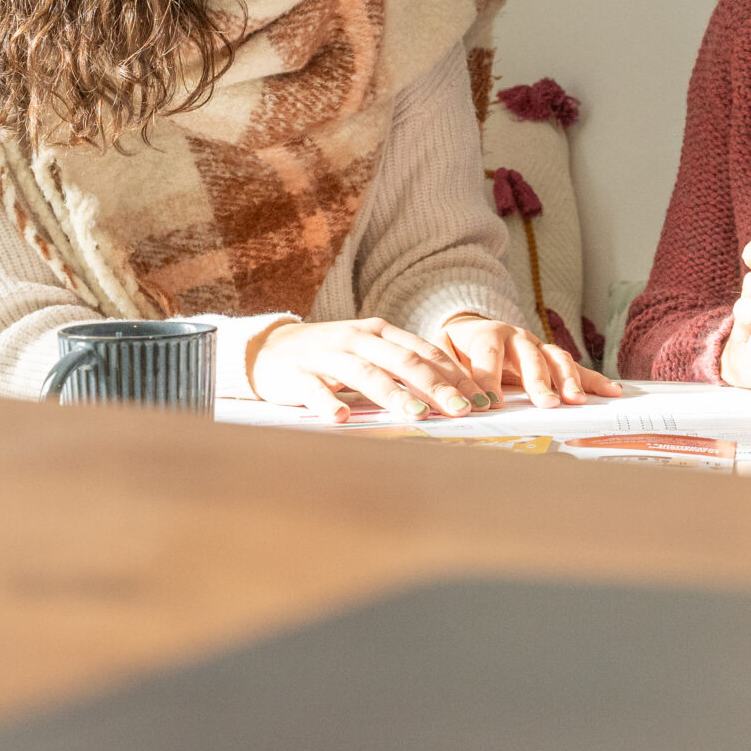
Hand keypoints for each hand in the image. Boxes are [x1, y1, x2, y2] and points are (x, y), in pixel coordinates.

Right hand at [250, 318, 494, 422]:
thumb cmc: (329, 356)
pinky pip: (315, 391)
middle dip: (436, 386)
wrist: (270, 349)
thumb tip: (451, 395)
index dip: (454, 374)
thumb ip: (402, 366)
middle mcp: (356, 339)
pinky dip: (328, 403)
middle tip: (462, 410)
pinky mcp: (297, 374)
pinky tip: (342, 419)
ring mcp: (326, 355)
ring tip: (418, 415)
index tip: (481, 399)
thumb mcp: (368, 352)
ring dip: (394, 395)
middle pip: (403, 361)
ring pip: (366, 374)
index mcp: (378, 332)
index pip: (424, 351)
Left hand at [440, 316, 624, 409]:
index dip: (489, 377)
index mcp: (486, 333)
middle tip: (545, 404)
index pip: (488, 353)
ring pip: (557, 359)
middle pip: (530, 356)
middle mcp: (517, 336)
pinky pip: (577, 368)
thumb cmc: (455, 349)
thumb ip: (444, 374)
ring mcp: (538, 346)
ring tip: (577, 401)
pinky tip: (612, 391)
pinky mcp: (553, 359)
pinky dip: (595, 380)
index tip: (490, 403)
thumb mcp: (441, 354)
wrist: (470, 329)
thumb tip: (445, 399)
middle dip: (538, 381)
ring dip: (568, 380)